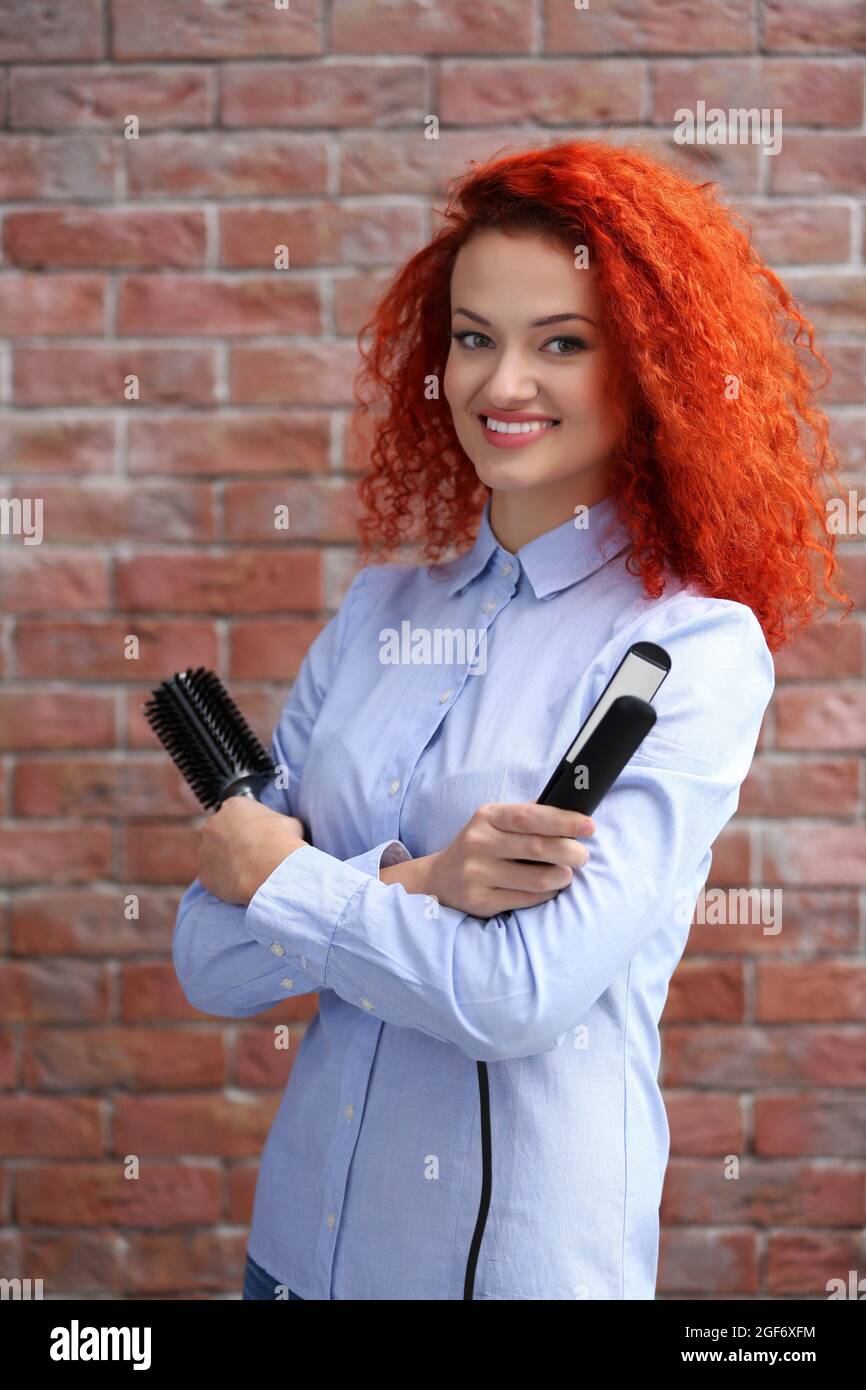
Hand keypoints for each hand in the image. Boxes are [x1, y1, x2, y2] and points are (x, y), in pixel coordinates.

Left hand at [197, 795, 307, 905]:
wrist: (269, 869)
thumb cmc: (281, 841)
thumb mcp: (290, 822)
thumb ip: (280, 822)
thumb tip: (284, 828)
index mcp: (234, 805)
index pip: (237, 811)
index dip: (249, 825)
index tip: (258, 835)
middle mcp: (214, 823)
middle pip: (221, 831)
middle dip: (234, 841)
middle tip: (251, 853)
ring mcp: (205, 848)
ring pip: (214, 853)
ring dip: (226, 860)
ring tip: (246, 870)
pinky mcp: (204, 872)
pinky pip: (213, 875)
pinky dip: (223, 879)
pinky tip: (239, 882)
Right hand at [425, 802, 593, 918]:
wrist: (440, 878)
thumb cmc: (481, 845)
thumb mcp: (495, 822)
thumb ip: (527, 815)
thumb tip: (571, 807)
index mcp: (487, 817)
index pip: (530, 817)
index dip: (564, 821)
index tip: (589, 826)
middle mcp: (479, 843)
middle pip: (537, 848)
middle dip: (570, 852)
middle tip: (583, 855)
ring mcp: (477, 874)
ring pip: (536, 879)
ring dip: (562, 876)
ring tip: (567, 873)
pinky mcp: (481, 901)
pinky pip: (527, 900)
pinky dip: (546, 894)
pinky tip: (550, 888)